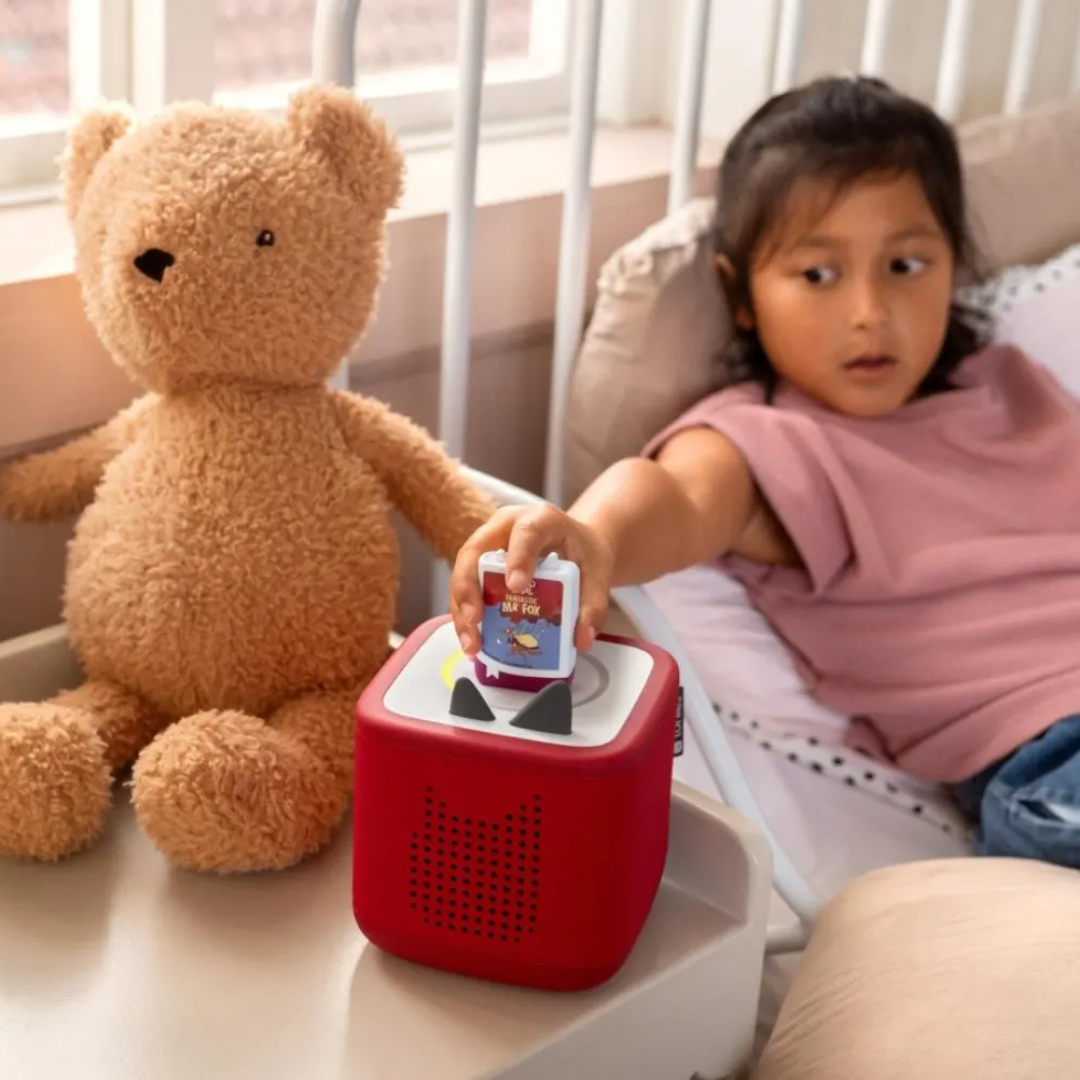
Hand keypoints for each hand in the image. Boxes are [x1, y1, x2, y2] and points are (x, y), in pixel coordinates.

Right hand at [450, 504, 614, 657]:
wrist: (576, 543)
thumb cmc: (583, 551)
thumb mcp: (598, 572)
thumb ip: (594, 604)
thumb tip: (582, 639)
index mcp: (540, 519)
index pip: (526, 532)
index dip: (518, 557)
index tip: (516, 586)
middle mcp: (505, 526)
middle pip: (475, 551)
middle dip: (469, 588)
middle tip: (475, 620)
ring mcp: (488, 543)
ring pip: (463, 571)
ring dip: (461, 609)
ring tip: (471, 642)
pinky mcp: (479, 562)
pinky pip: (465, 586)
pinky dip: (465, 614)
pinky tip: (472, 640)